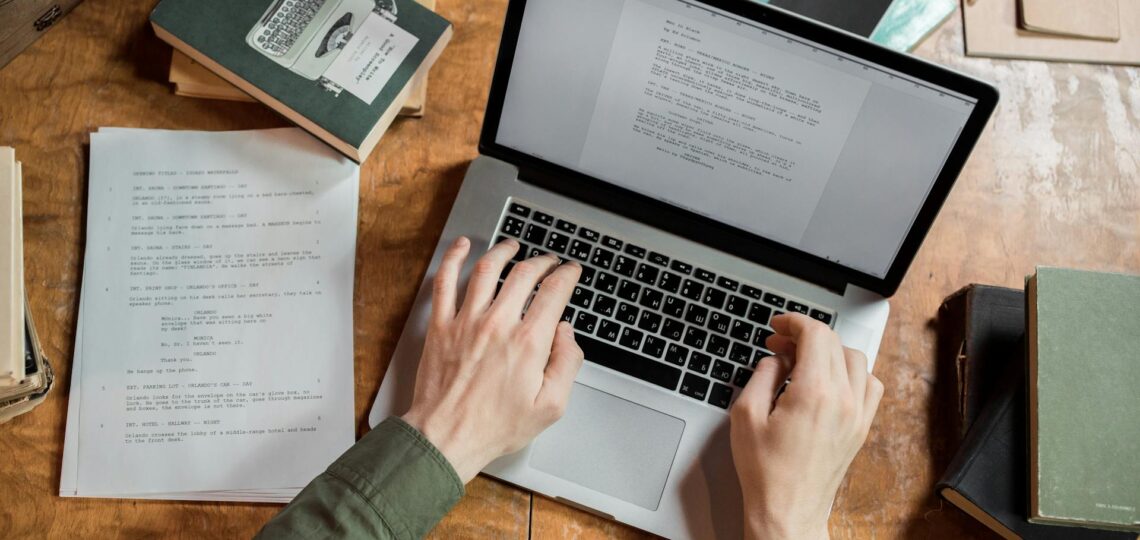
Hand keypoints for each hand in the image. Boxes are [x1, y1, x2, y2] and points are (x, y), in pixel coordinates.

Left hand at [401, 237, 584, 482]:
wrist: (446, 437)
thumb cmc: (495, 426)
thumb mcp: (550, 406)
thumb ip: (567, 365)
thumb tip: (567, 334)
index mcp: (528, 343)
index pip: (554, 292)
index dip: (567, 276)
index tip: (570, 272)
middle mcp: (498, 325)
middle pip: (524, 274)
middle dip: (542, 262)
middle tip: (548, 262)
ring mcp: (466, 322)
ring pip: (486, 269)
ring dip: (503, 251)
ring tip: (513, 246)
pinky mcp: (441, 326)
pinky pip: (445, 282)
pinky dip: (453, 259)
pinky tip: (462, 246)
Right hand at [730, 313, 883, 539]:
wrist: (788, 511)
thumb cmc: (766, 473)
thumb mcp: (746, 415)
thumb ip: (762, 376)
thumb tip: (775, 359)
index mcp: (814, 394)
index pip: (816, 335)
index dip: (794, 322)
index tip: (778, 326)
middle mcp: (843, 400)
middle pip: (835, 343)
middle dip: (805, 336)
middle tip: (779, 344)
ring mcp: (857, 415)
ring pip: (855, 359)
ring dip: (829, 351)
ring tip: (802, 361)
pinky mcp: (861, 428)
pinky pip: (869, 385)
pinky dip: (851, 373)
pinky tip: (829, 380)